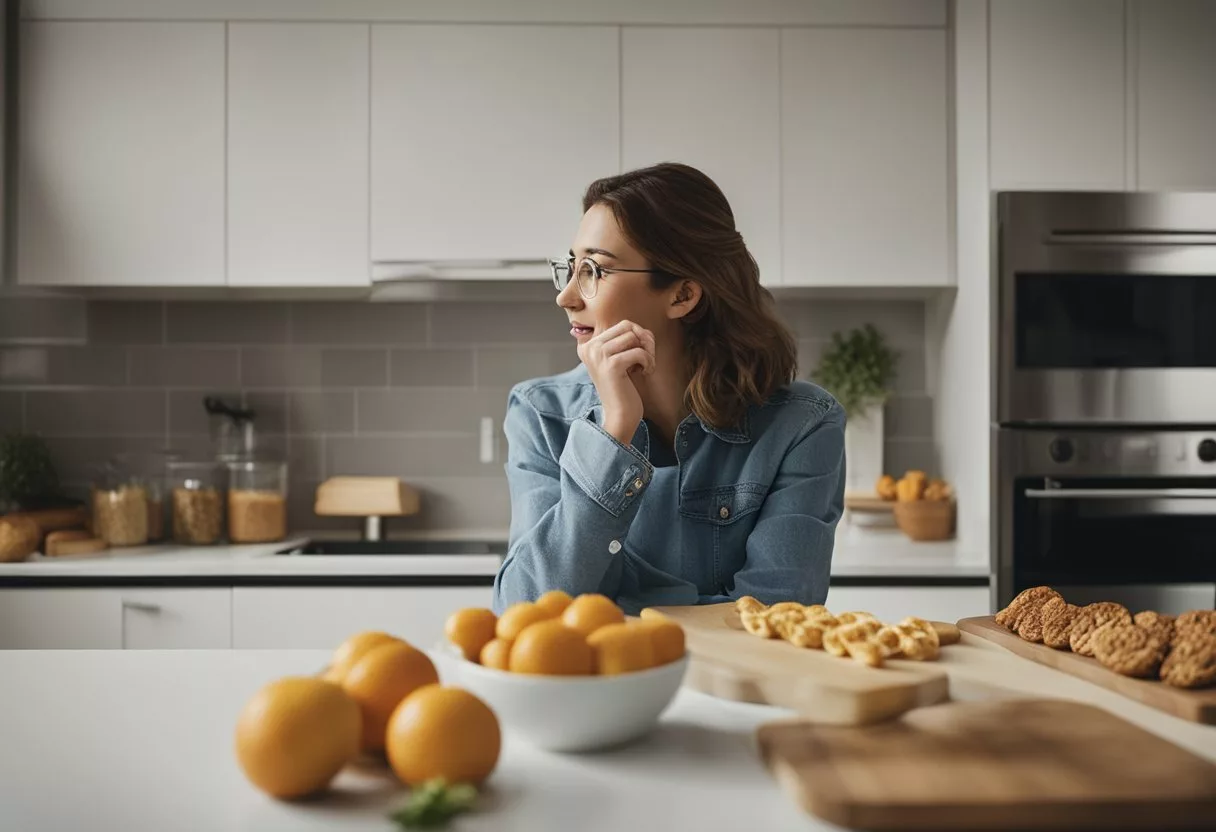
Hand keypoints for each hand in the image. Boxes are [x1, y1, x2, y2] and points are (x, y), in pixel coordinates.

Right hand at [577, 320, 655, 444]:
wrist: (619, 416)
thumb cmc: (623, 388)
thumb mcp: (618, 359)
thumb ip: (624, 340)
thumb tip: (640, 328)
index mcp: (588, 345)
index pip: (621, 324)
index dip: (638, 336)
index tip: (639, 355)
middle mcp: (589, 347)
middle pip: (627, 326)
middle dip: (645, 339)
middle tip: (647, 358)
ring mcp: (598, 355)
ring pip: (634, 336)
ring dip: (647, 351)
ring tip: (645, 366)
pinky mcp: (611, 365)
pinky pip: (639, 351)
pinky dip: (648, 361)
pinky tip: (645, 373)